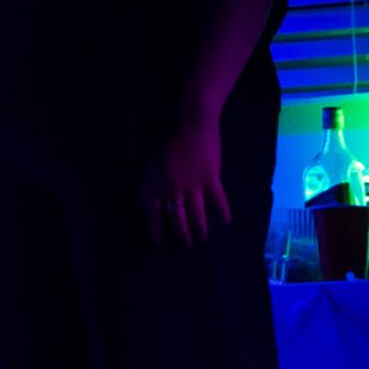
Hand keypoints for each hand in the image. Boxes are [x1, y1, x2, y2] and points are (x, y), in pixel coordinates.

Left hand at [142, 122, 228, 247]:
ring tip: (203, 238)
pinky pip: (218, 200)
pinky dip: (223, 211)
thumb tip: (141, 201)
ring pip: (196, 213)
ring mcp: (193, 185)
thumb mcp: (152, 162)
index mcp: (158, 184)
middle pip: (176, 216)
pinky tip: (226, 222)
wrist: (191, 125)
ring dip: (200, 228)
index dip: (156, 228)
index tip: (158, 242)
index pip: (154, 212)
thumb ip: (147, 184)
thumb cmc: (169, 140)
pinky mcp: (211, 179)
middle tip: (187, 243)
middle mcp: (174, 188)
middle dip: (181, 232)